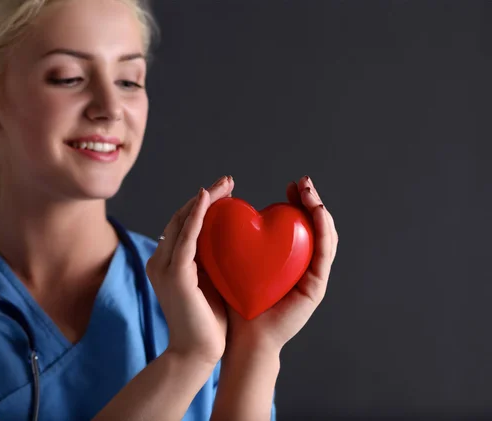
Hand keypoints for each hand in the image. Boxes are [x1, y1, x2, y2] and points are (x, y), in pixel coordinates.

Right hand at [146, 175, 234, 364]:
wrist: (196, 352)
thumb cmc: (207, 321)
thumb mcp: (209, 282)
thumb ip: (210, 261)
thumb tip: (228, 241)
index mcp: (168, 263)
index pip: (184, 225)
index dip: (203, 205)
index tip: (226, 191)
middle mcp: (160, 260)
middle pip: (181, 217)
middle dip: (205, 196)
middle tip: (228, 181)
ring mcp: (163, 266)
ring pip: (182, 221)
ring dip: (203, 199)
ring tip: (224, 184)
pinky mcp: (174, 274)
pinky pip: (186, 237)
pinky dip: (196, 216)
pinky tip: (208, 198)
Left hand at [225, 175, 338, 353]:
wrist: (243, 336)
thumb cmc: (236, 299)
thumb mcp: (236, 260)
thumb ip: (236, 238)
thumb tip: (227, 207)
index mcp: (288, 259)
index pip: (299, 225)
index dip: (298, 202)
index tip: (289, 185)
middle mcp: (304, 265)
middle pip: (315, 226)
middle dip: (311, 200)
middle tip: (303, 182)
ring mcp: (313, 276)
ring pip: (325, 236)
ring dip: (320, 210)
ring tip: (310, 192)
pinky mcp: (316, 286)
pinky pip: (325, 253)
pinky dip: (324, 230)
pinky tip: (318, 212)